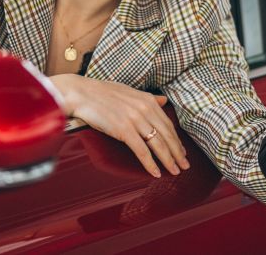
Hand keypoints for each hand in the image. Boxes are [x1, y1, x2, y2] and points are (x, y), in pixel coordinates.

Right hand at [49, 74, 189, 177]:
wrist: (81, 93)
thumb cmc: (102, 93)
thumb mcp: (129, 91)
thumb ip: (148, 98)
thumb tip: (164, 100)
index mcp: (148, 100)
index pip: (168, 124)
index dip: (176, 140)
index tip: (182, 152)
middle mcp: (145, 109)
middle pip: (167, 135)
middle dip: (178, 153)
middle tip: (185, 165)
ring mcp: (135, 120)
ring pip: (158, 144)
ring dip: (169, 160)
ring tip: (175, 171)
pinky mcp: (124, 130)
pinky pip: (142, 151)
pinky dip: (150, 164)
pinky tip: (156, 172)